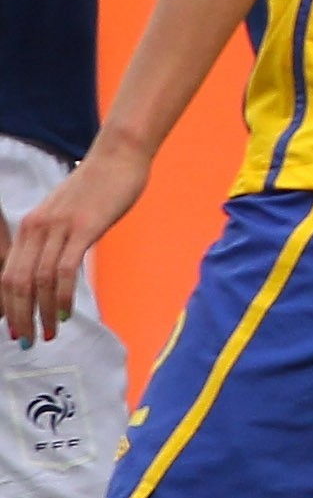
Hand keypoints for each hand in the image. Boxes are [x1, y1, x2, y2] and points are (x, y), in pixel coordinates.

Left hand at [0, 132, 147, 344]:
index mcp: (29, 226)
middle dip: (20, 316)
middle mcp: (36, 228)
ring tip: (48, 333)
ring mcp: (59, 228)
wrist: (118, 157)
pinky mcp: (83, 228)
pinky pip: (65, 269)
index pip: (7, 274)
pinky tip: (66, 312)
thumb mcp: (67, 215)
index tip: (15, 328)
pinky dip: (62, 296)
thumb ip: (56, 239)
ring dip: (42, 312)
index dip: (8, 305)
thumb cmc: (98, 187)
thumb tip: (55, 269)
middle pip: (16, 281)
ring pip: (38, 280)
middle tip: (28, 340)